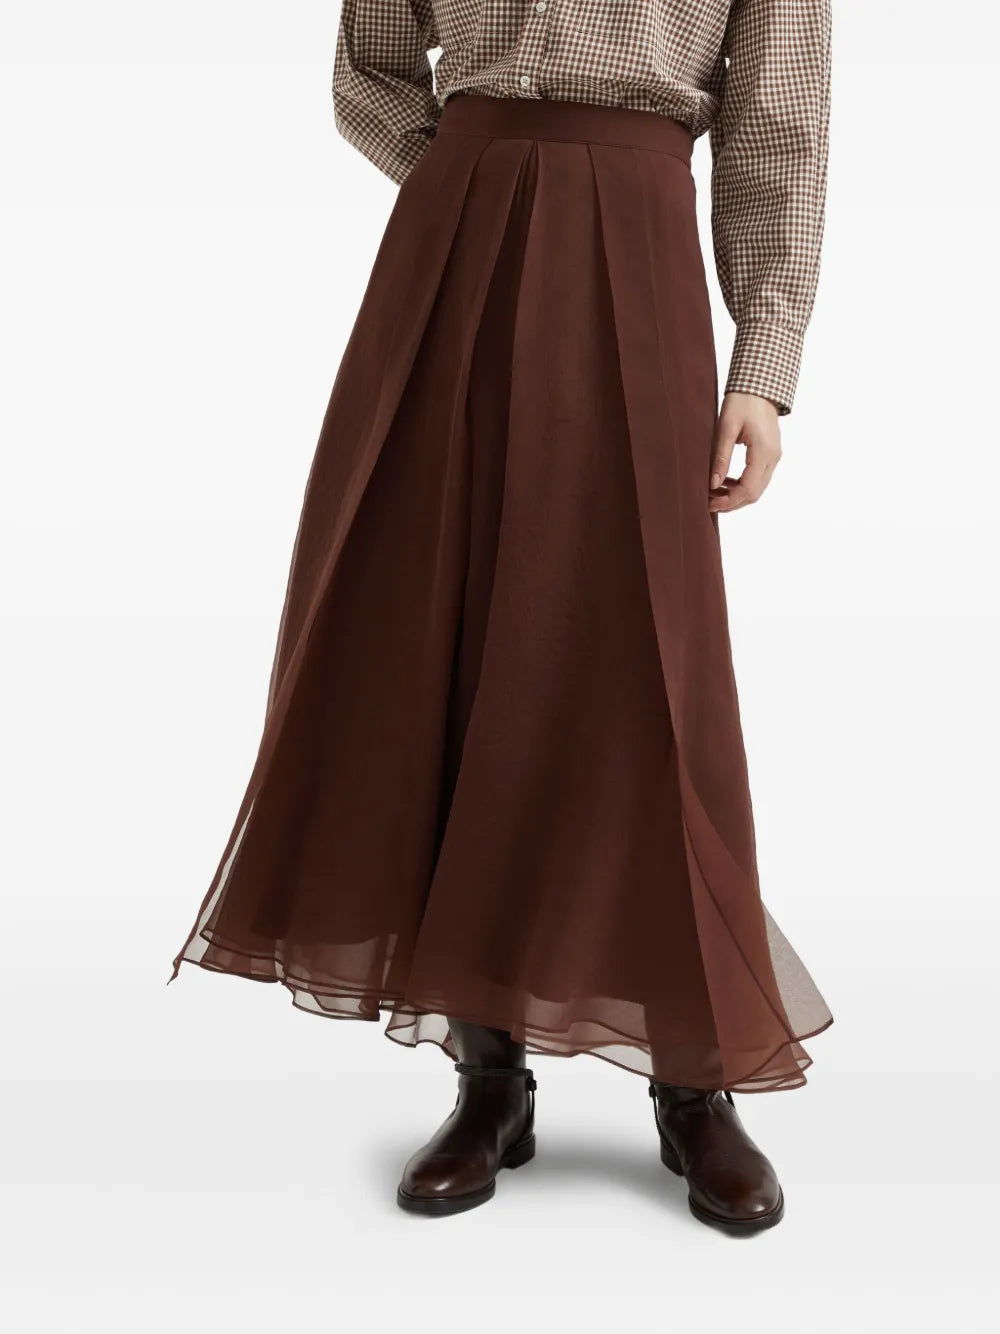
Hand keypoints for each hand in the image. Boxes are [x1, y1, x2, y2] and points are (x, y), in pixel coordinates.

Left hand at [708, 392, 781, 513]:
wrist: (759, 387)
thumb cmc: (741, 402)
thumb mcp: (726, 428)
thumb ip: (721, 457)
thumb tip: (713, 484)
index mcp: (763, 452)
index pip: (747, 488)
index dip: (728, 501)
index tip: (709, 504)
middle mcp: (773, 458)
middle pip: (754, 494)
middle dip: (731, 503)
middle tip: (709, 503)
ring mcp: (774, 457)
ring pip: (757, 489)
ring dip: (736, 496)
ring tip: (714, 494)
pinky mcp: (771, 454)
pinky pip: (758, 478)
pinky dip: (742, 485)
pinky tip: (725, 482)